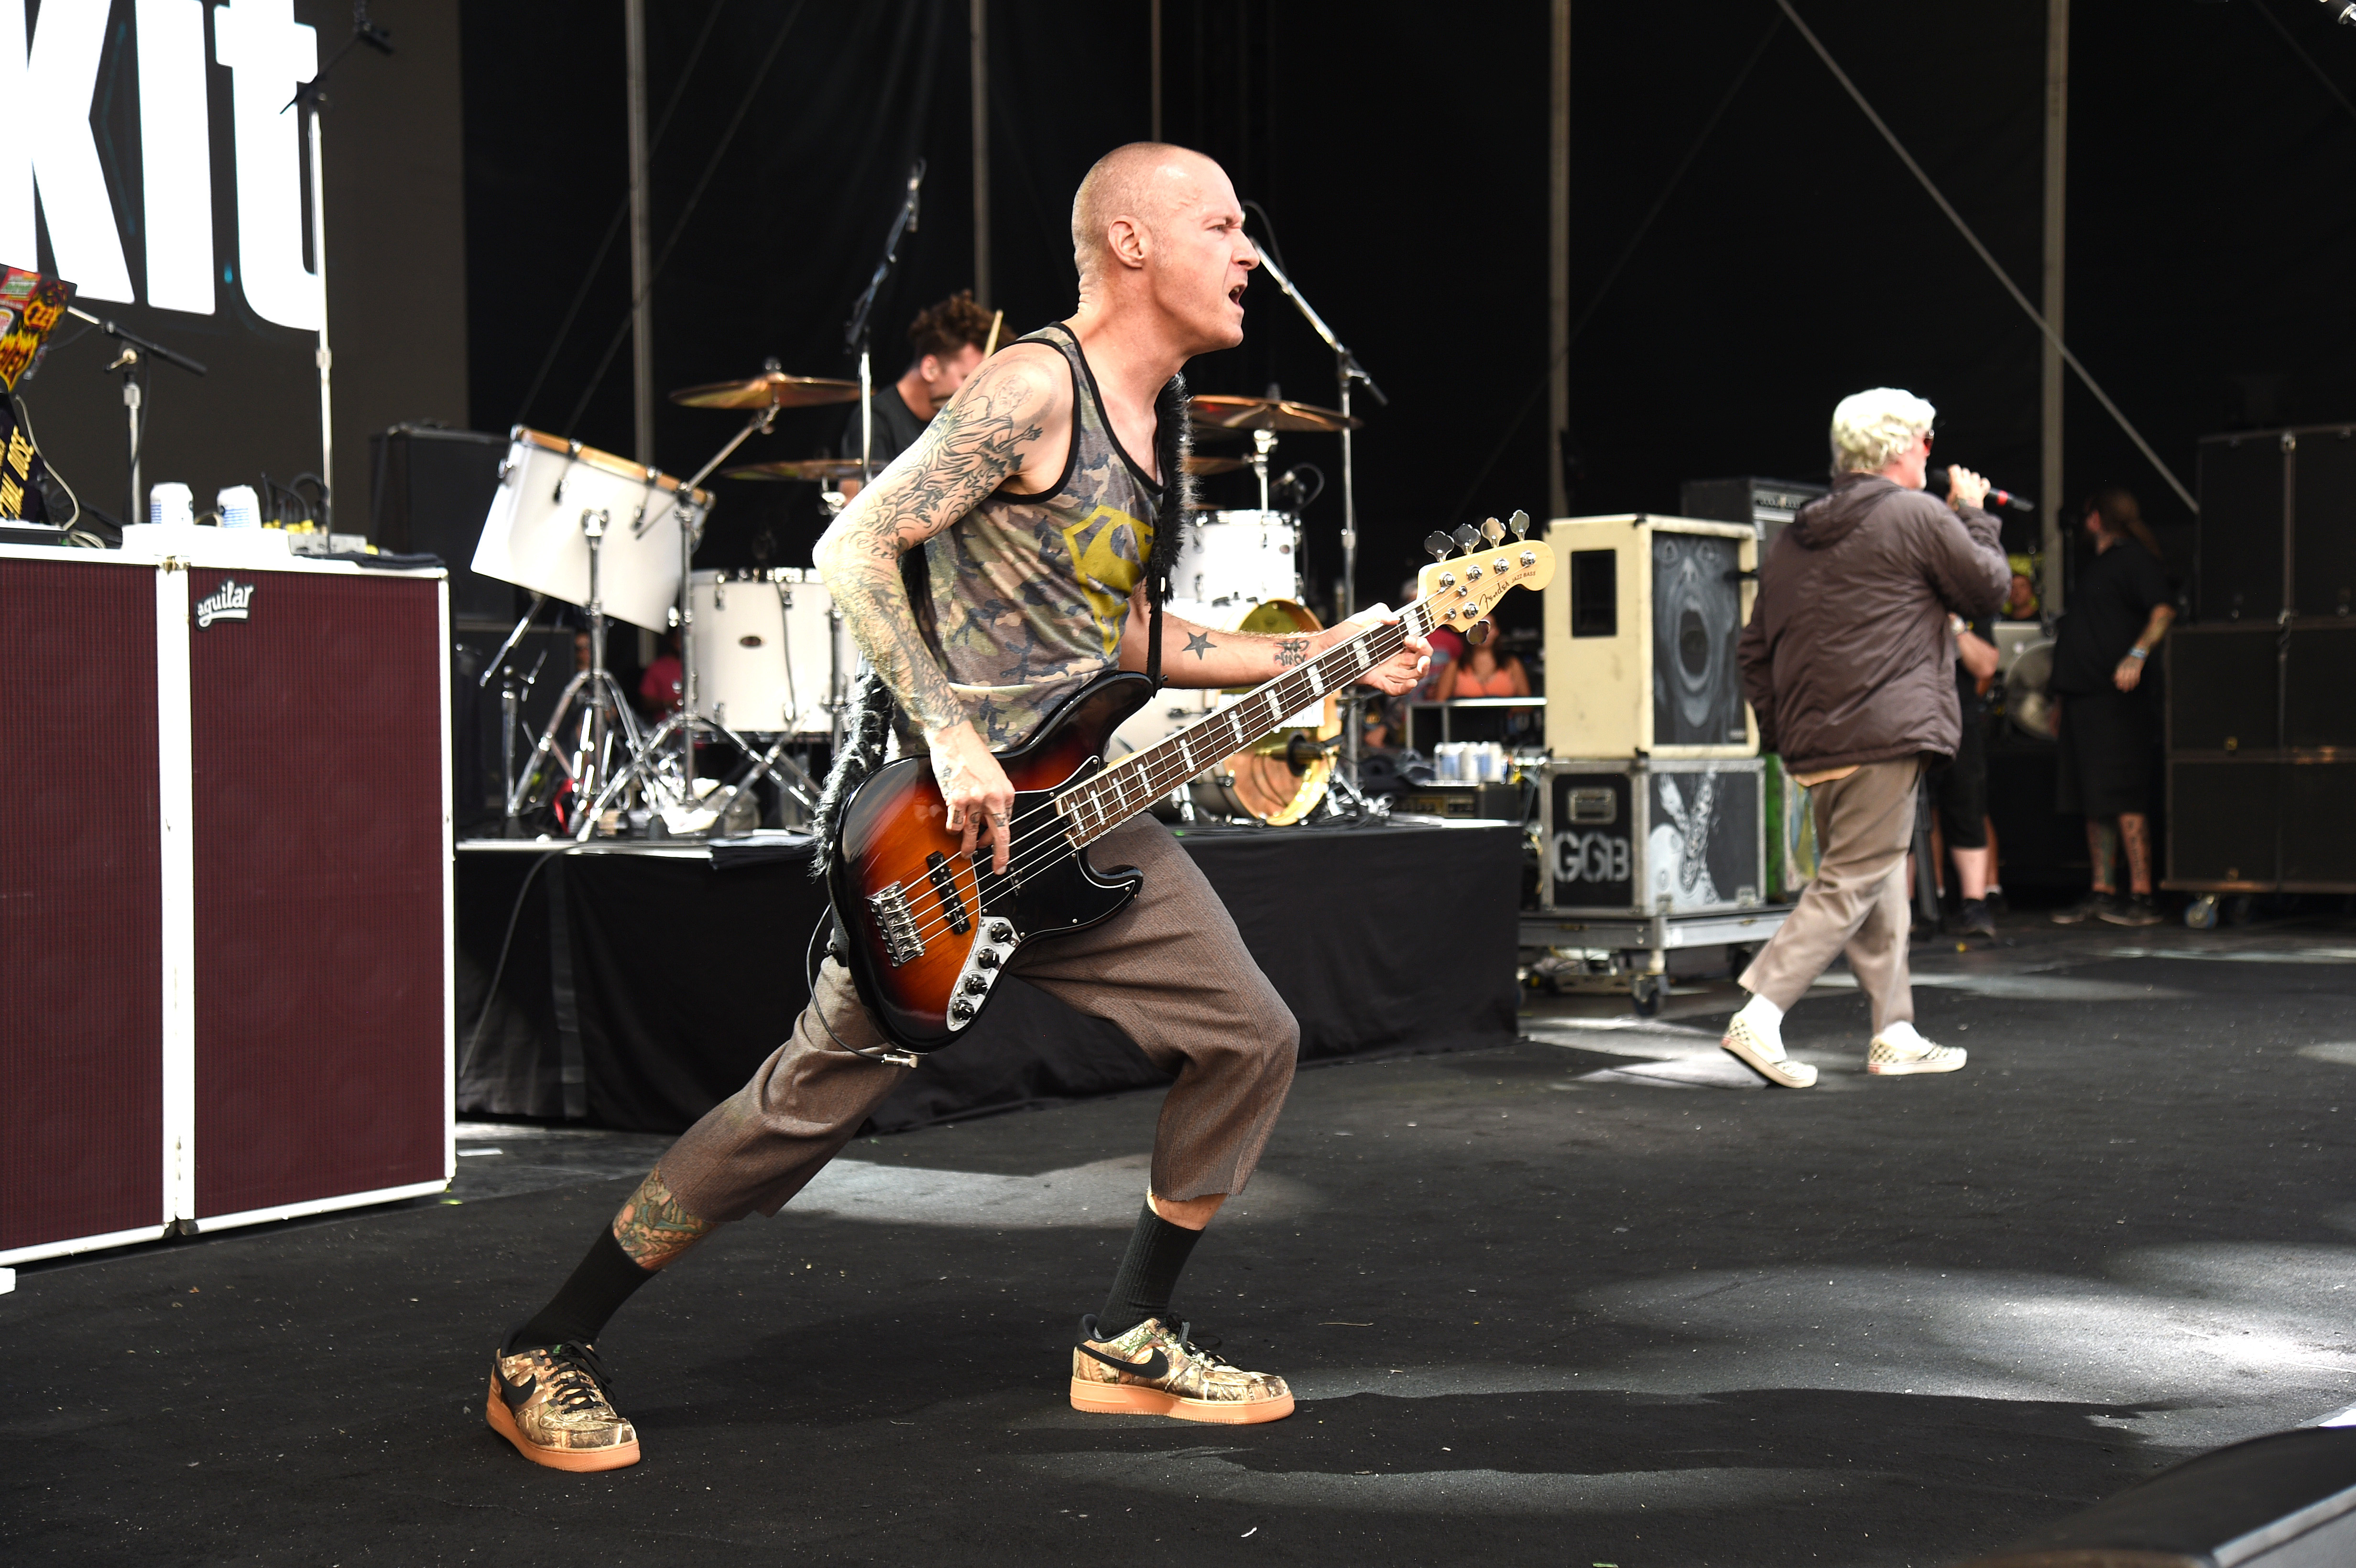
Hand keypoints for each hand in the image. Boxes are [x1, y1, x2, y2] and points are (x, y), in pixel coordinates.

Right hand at [930, 720, 1017, 873]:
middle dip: (999, 855)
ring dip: (969, 846)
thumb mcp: (995, 776)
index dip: (1002, 840)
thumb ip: (997, 798)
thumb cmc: (974, 754)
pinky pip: (955, 824)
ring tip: (967, 852)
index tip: (1001, 852)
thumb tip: (993, 821)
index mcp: (1006, 792)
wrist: (954, 737)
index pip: (1007, 823)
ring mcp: (974, 799)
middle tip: (998, 867)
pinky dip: (953, 828)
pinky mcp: (956, 799)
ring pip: (973, 833)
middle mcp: (993, 797)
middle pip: (999, 834)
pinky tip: (954, 827)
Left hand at [1316, 603, 1430, 695]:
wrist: (1326, 648)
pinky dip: (1405, 688)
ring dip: (1419, 674)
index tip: (1410, 638)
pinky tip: (1411, 684)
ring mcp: (1386, 670)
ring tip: (1419, 669)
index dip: (1420, 642)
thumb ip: (1380, 612)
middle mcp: (1393, 657)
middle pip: (1419, 661)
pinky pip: (1394, 688)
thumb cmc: (1344, 633)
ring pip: (1411, 676)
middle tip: (1422, 656)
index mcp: (1394, 641)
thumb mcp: (1363, 617)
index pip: (1417, 645)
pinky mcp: (1377, 681)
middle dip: (1425, 658)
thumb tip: (1395, 619)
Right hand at [1945, 465, 1991, 511]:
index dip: (1952, 469)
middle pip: (1965, 471)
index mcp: (1957, 483)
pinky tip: (1980, 485)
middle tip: (1959, 480)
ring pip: (1975, 475)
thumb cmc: (1955, 509)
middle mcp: (1967, 482)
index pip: (1955, 469)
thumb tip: (1951, 491)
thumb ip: (1950, 492)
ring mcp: (1975, 486)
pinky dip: (1983, 483)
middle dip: (1961, 474)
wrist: (1966, 516)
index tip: (1950, 472)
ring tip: (1969, 483)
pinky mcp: (1982, 492)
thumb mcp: (1948, 499)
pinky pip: (1985, 483)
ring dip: (1971, 478)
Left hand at [2114, 654, 2144, 692]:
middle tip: (2125, 690)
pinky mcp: (2138, 668)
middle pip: (2125, 679)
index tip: (2119, 688)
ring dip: (2131, 685)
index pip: (2119, 677)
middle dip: (2125, 685)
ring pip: (2131, 679)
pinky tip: (2135, 684)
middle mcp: (2126, 668)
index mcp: (2120, 667)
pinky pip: (2137, 676)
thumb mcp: (2120, 665)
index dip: (2119, 683)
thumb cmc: (2127, 660)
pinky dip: (2136, 681)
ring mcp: (2132, 668)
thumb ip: (2116, 672)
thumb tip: (2113, 680)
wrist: (2136, 654)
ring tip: (2131, 689)